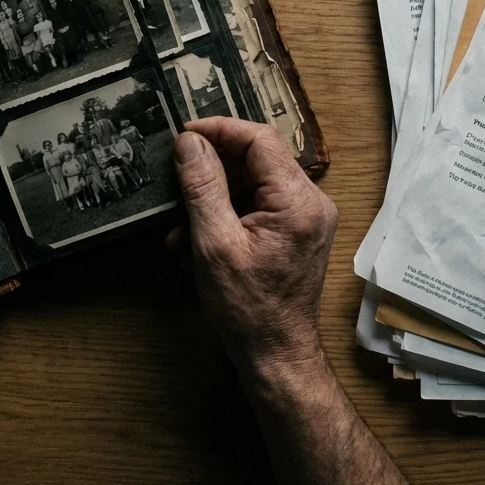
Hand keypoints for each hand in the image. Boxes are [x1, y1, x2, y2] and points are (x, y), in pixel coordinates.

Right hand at [168, 117, 337, 374]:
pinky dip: (223, 220)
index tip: (183, 136)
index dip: (219, 131)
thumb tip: (189, 143)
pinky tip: (196, 249)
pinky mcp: (294, 234)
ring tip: (180, 235)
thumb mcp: (214, 244)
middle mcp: (310, 202)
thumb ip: (202, 187)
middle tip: (175, 191)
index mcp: (298, 201)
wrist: (275, 354)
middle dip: (209, 177)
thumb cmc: (248, 308)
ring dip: (210, 204)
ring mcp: (305, 219)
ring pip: (250, 186)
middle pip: (254, 161)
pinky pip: (255, 208)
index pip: (259, 139)